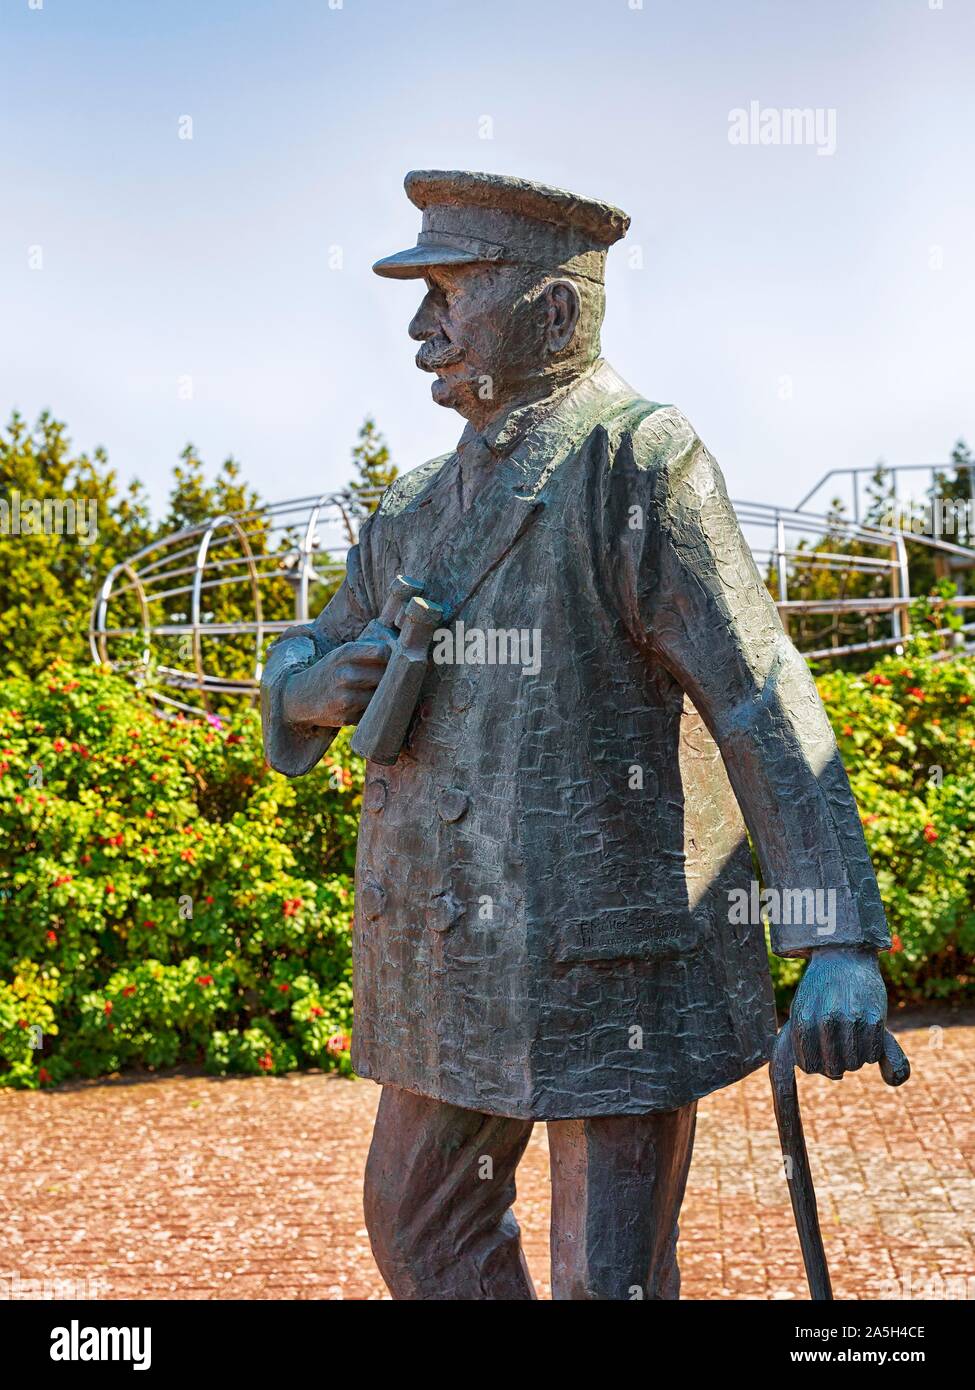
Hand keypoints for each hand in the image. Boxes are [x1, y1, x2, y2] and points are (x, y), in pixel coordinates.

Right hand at [282, 639, 389, 729]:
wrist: (299, 697)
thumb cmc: (329, 673)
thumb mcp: (340, 655)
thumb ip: (366, 651)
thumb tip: (403, 651)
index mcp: (345, 653)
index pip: (382, 652)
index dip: (393, 658)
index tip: (395, 662)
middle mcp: (345, 674)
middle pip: (384, 676)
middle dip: (390, 679)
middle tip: (393, 681)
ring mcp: (344, 696)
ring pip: (380, 696)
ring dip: (383, 697)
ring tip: (379, 694)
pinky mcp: (345, 716)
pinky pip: (371, 713)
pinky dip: (371, 711)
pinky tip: (363, 706)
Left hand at [790, 946, 887, 1079]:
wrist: (844, 956)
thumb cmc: (818, 990)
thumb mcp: (800, 1010)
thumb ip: (797, 1044)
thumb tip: (808, 1081)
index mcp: (803, 1019)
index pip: (809, 1065)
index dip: (815, 1061)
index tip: (818, 1047)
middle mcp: (826, 1020)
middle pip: (833, 1069)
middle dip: (835, 1062)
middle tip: (836, 1041)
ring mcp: (852, 1019)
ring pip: (855, 1064)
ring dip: (854, 1056)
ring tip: (849, 1034)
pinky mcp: (875, 1018)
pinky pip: (873, 1054)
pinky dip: (869, 1049)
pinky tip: (863, 1031)